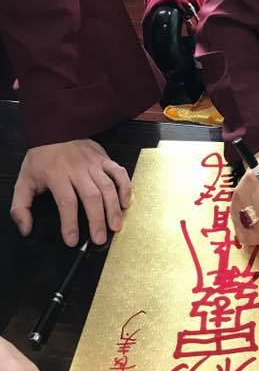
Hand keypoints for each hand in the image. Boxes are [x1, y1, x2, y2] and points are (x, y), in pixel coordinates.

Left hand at [11, 140, 131, 246]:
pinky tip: (125, 203)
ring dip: (113, 208)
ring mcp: (94, 163)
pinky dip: (125, 187)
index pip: (66, 202)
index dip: (70, 223)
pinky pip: (119, 172)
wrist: (55, 130)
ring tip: (116, 226)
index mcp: (57, 175)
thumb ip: (20, 207)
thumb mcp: (23, 181)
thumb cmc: (41, 159)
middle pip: (91, 197)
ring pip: (107, 187)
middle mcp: (78, 169)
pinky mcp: (105, 158)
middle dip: (97, 220)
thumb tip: (26, 229)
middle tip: (100, 239)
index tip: (72, 240)